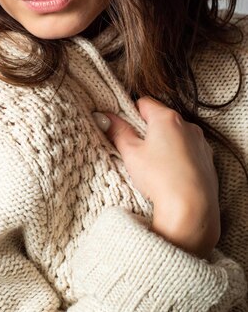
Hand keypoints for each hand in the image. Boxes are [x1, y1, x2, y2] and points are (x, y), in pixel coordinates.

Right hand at [95, 96, 219, 258]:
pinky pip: (188, 150)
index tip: (122, 128)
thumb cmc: (160, 178)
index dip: (129, 113)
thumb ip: (117, 131)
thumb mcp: (131, 153)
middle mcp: (188, 125)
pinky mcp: (207, 159)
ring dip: (163, 143)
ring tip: (152, 165)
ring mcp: (200, 142)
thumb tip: (104, 116)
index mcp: (167, 118)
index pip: (144, 103)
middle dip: (146, 130)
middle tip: (134, 149)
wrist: (191, 208)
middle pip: (160, 119)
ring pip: (175, 135)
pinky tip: (169, 173)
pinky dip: (178, 156)